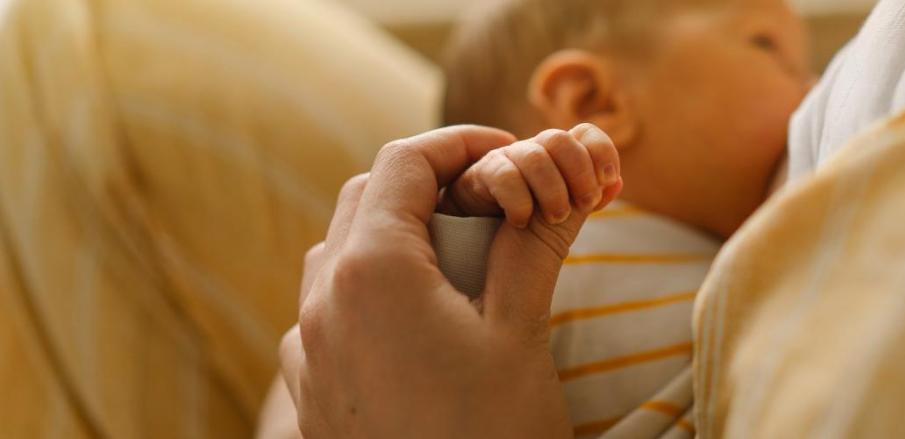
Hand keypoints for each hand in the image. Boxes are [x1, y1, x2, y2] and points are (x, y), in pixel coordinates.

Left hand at [280, 125, 621, 437]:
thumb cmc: (488, 436)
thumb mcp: (518, 333)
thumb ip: (530, 247)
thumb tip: (560, 188)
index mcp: (372, 271)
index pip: (405, 161)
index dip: (462, 144)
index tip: (511, 154)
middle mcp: (323, 301)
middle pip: (367, 199)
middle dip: (429, 186)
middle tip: (491, 205)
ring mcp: (308, 348)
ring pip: (342, 253)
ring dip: (397, 236)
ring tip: (459, 261)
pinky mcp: (311, 388)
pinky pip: (331, 309)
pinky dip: (374, 289)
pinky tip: (419, 321)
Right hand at [439, 124, 622, 227]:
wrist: (472, 248)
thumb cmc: (522, 233)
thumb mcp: (562, 218)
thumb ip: (587, 200)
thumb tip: (619, 183)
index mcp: (556, 159)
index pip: (585, 134)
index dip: (602, 151)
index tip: (608, 179)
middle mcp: (531, 153)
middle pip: (560, 139)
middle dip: (579, 171)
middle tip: (584, 204)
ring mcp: (503, 162)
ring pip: (535, 156)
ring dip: (552, 189)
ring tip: (554, 217)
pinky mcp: (475, 177)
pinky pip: (504, 176)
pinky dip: (519, 200)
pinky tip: (520, 222)